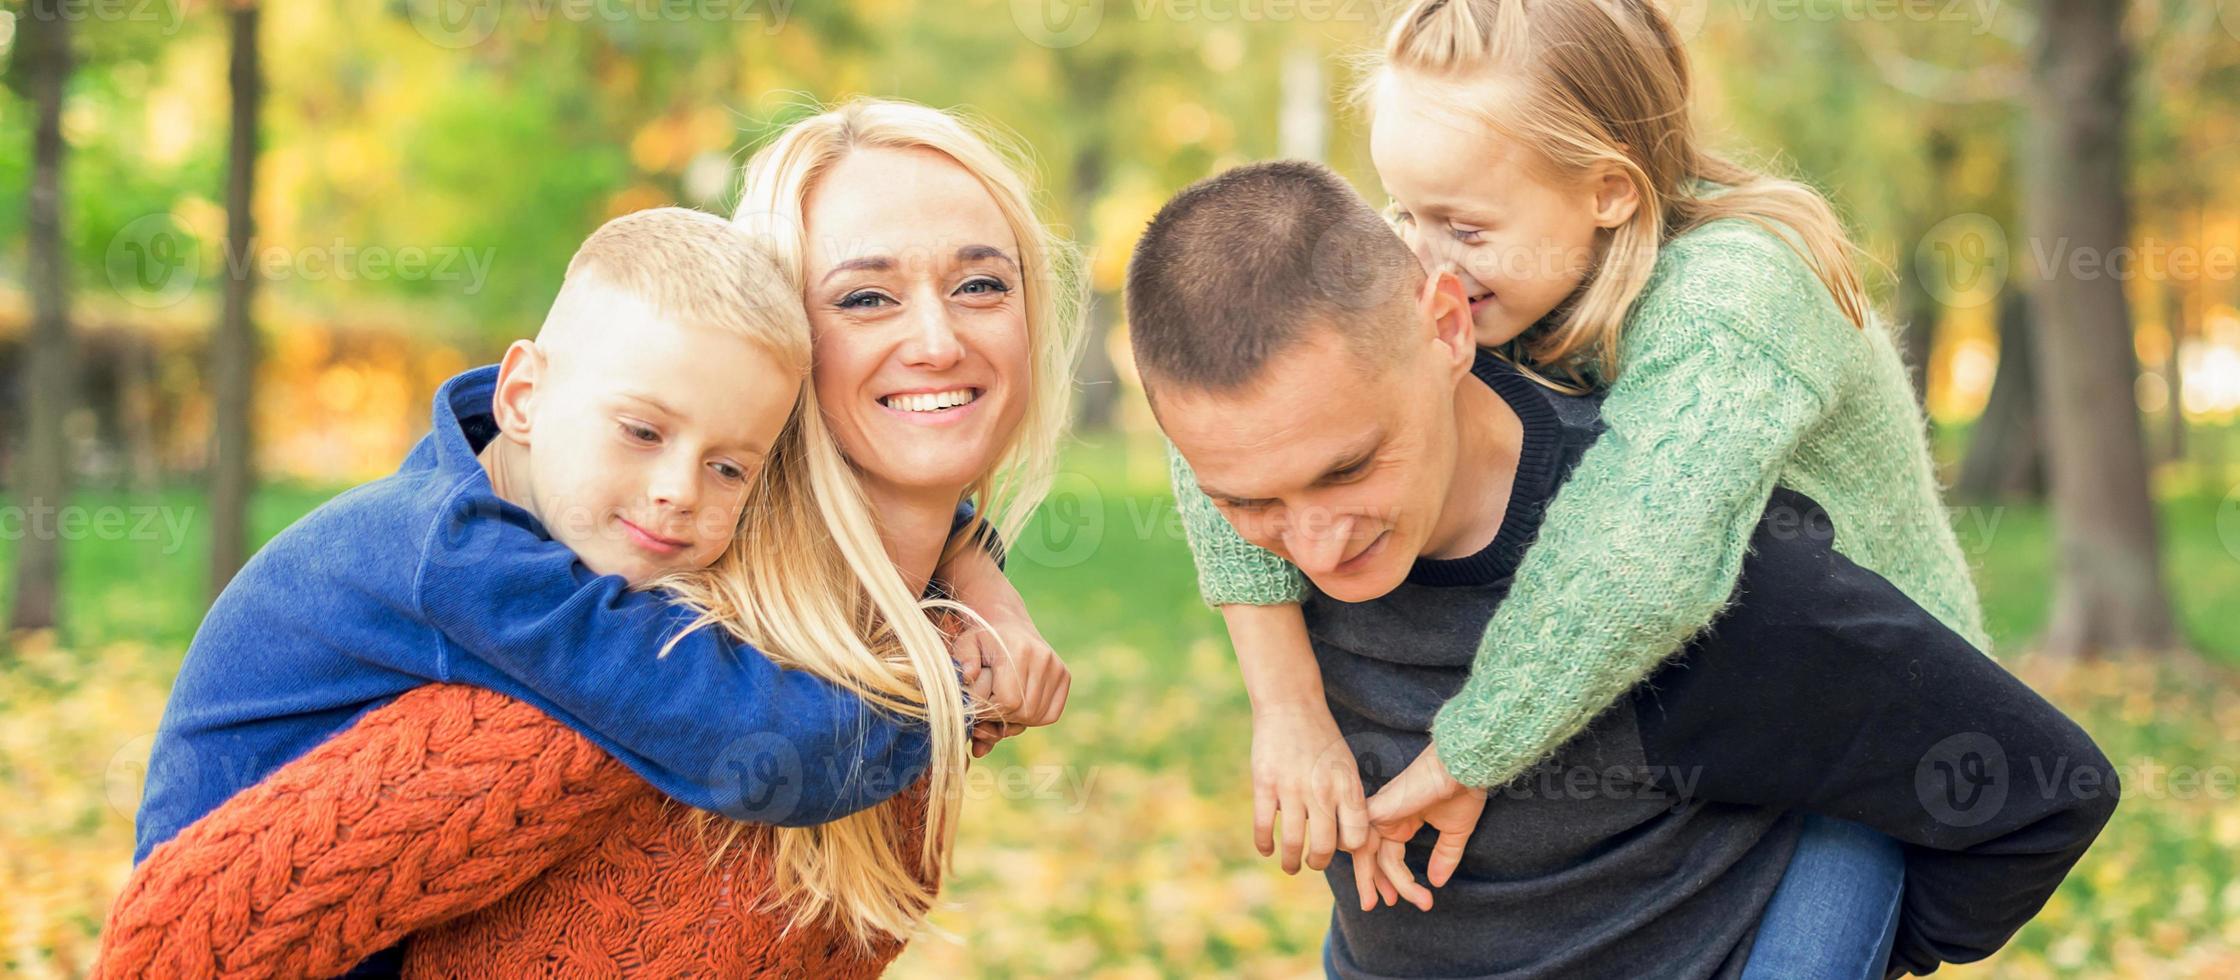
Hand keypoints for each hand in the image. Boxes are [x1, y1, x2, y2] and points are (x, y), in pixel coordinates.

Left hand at [948, 610, 1068, 756]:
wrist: (1008, 624)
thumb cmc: (983, 640)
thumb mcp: (965, 645)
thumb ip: (964, 660)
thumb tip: (970, 675)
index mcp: (1018, 650)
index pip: (1009, 702)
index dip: (992, 711)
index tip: (981, 703)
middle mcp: (1043, 658)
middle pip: (1024, 712)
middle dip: (1004, 717)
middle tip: (991, 704)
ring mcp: (1057, 667)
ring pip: (1037, 716)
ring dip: (1018, 719)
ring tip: (1004, 703)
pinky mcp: (1064, 675)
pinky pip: (1051, 714)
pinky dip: (1035, 717)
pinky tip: (1020, 705)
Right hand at [1251, 702, 1370, 874]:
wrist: (1291, 705)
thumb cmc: (1322, 740)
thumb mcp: (1346, 767)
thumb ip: (1348, 800)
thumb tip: (1347, 840)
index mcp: (1346, 786)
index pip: (1355, 837)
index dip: (1348, 850)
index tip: (1338, 848)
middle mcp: (1322, 790)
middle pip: (1324, 846)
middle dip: (1318, 862)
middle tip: (1312, 863)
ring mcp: (1291, 787)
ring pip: (1292, 842)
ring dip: (1291, 862)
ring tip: (1290, 865)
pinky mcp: (1265, 783)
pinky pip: (1263, 826)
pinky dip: (1264, 844)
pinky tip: (1267, 849)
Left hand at [1360, 744, 1486, 908]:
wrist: (1464, 768)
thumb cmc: (1462, 791)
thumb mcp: (1455, 832)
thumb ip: (1444, 856)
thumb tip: (1436, 883)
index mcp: (1402, 819)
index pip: (1389, 854)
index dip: (1397, 879)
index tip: (1418, 900)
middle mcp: (1387, 817)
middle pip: (1370, 855)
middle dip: (1370, 883)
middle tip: (1376, 906)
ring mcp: (1380, 813)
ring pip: (1367, 853)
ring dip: (1377, 880)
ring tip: (1387, 902)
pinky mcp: (1379, 810)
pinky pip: (1364, 842)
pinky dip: (1370, 865)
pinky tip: (1384, 883)